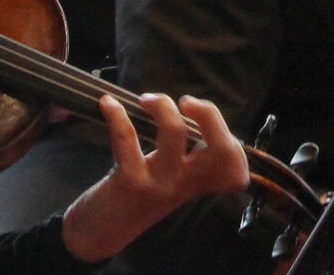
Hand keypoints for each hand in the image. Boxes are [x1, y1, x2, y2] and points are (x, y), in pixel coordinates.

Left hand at [59, 93, 250, 263]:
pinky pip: (127, 138)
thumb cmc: (137, 196)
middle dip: (209, 113)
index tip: (207, 127)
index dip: (233, 140)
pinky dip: (117, 115)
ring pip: (176, 132)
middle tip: (186, 102)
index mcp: (197, 182)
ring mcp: (160, 183)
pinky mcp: (130, 181)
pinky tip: (107, 103)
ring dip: (162, 105)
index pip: (233, 163)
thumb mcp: (171, 180)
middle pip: (221, 148)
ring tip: (146, 100)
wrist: (101, 233)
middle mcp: (185, 185)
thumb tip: (196, 115)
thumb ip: (189, 158)